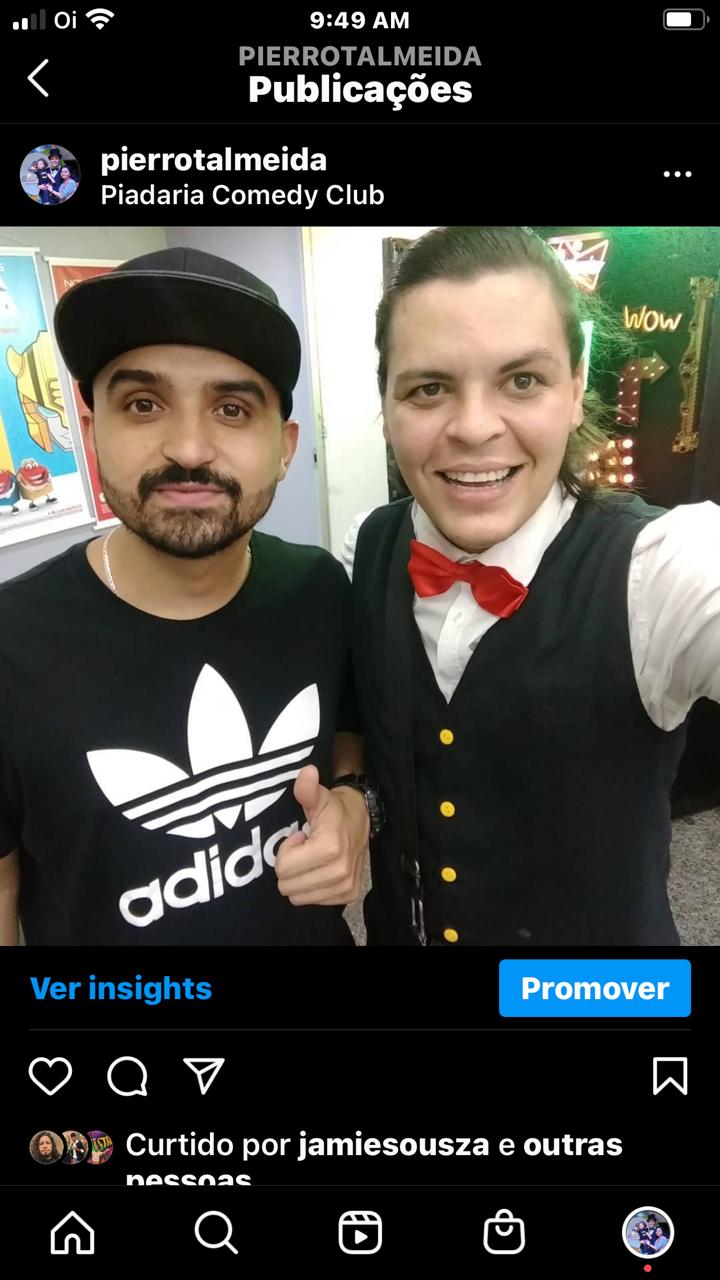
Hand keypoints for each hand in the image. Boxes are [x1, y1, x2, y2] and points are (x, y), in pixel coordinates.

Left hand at [275, 765, 368, 905]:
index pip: (283, 868)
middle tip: (305, 849)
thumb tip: (307, 772)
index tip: (300, 837)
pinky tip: (321, 868)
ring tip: (313, 858)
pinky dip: (312, 887)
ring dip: (300, 878)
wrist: (362, 819)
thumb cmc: (335, 810)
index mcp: (329, 848)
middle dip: (290, 867)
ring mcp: (345, 886)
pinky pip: (314, 901)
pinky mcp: (349, 895)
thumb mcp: (319, 797)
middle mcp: (340, 872)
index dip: (286, 851)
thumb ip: (307, 789)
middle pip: (288, 886)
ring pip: (298, 897)